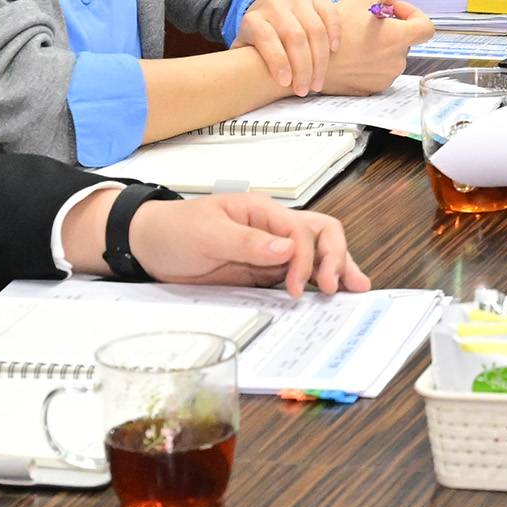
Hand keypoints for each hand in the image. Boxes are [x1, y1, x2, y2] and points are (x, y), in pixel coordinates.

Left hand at [62, 188, 371, 295]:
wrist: (149, 246)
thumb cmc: (174, 230)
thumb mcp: (208, 233)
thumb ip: (249, 241)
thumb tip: (288, 247)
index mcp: (262, 211)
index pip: (301, 230)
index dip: (305, 259)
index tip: (297, 287)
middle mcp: (273, 228)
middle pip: (321, 235)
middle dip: (339, 258)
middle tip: (346, 286)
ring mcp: (270, 250)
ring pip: (316, 254)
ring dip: (337, 268)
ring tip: (357, 288)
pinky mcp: (263, 271)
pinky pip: (297, 274)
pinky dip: (315, 284)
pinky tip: (329, 296)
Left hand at [234, 0, 345, 96]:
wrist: (271, 11)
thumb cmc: (259, 40)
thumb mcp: (245, 50)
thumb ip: (242, 63)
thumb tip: (242, 82)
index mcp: (253, 19)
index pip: (266, 38)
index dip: (277, 61)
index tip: (285, 83)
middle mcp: (274, 5)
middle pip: (295, 37)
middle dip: (303, 68)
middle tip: (305, 89)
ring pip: (315, 29)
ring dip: (321, 60)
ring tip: (318, 81)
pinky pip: (330, 14)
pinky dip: (335, 33)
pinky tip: (334, 51)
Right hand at [325, 0, 433, 94]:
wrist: (310, 62)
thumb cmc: (333, 33)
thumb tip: (388, 1)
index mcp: (398, 38)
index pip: (426, 28)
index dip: (413, 15)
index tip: (396, 12)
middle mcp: (396, 61)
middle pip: (404, 41)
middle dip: (391, 29)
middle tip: (368, 23)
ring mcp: (384, 77)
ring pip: (391, 56)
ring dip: (380, 46)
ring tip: (357, 39)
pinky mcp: (372, 89)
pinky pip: (378, 72)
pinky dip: (370, 62)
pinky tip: (353, 54)